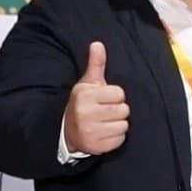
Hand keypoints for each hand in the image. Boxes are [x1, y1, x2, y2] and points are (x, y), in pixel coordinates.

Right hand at [64, 43, 131, 157]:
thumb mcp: (87, 83)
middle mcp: (86, 114)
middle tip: (105, 111)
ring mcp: (90, 131)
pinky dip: (116, 137)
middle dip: (118, 110)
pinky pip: (120, 139)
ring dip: (118, 124)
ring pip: (124, 125)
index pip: (119, 93)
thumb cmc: (83, 104)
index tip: (104, 99)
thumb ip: (96, 64)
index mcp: (85, 96)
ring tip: (105, 122)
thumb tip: (98, 44)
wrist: (67, 131)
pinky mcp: (96, 147)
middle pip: (124, 110)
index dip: (115, 96)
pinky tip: (105, 133)